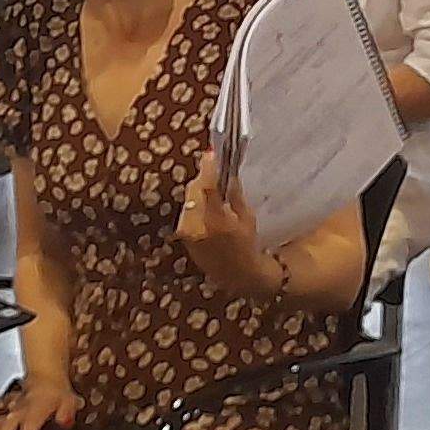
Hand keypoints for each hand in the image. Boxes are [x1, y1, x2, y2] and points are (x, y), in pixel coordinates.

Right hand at [0, 380, 84, 429]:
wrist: (45, 377)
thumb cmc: (56, 393)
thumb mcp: (68, 401)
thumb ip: (66, 414)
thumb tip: (65, 422)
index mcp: (37, 408)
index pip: (30, 423)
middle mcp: (21, 410)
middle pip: (8, 426)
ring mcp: (12, 412)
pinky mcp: (6, 415)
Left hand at [177, 146, 274, 295]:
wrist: (235, 275)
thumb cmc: (247, 246)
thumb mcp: (247, 218)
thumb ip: (234, 195)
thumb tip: (227, 173)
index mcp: (217, 221)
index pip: (208, 187)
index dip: (209, 168)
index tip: (211, 154)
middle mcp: (198, 226)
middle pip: (194, 190)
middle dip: (202, 178)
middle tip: (212, 168)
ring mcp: (187, 232)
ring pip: (189, 200)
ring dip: (199, 191)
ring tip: (212, 189)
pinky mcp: (182, 236)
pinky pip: (187, 212)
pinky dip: (195, 205)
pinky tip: (206, 205)